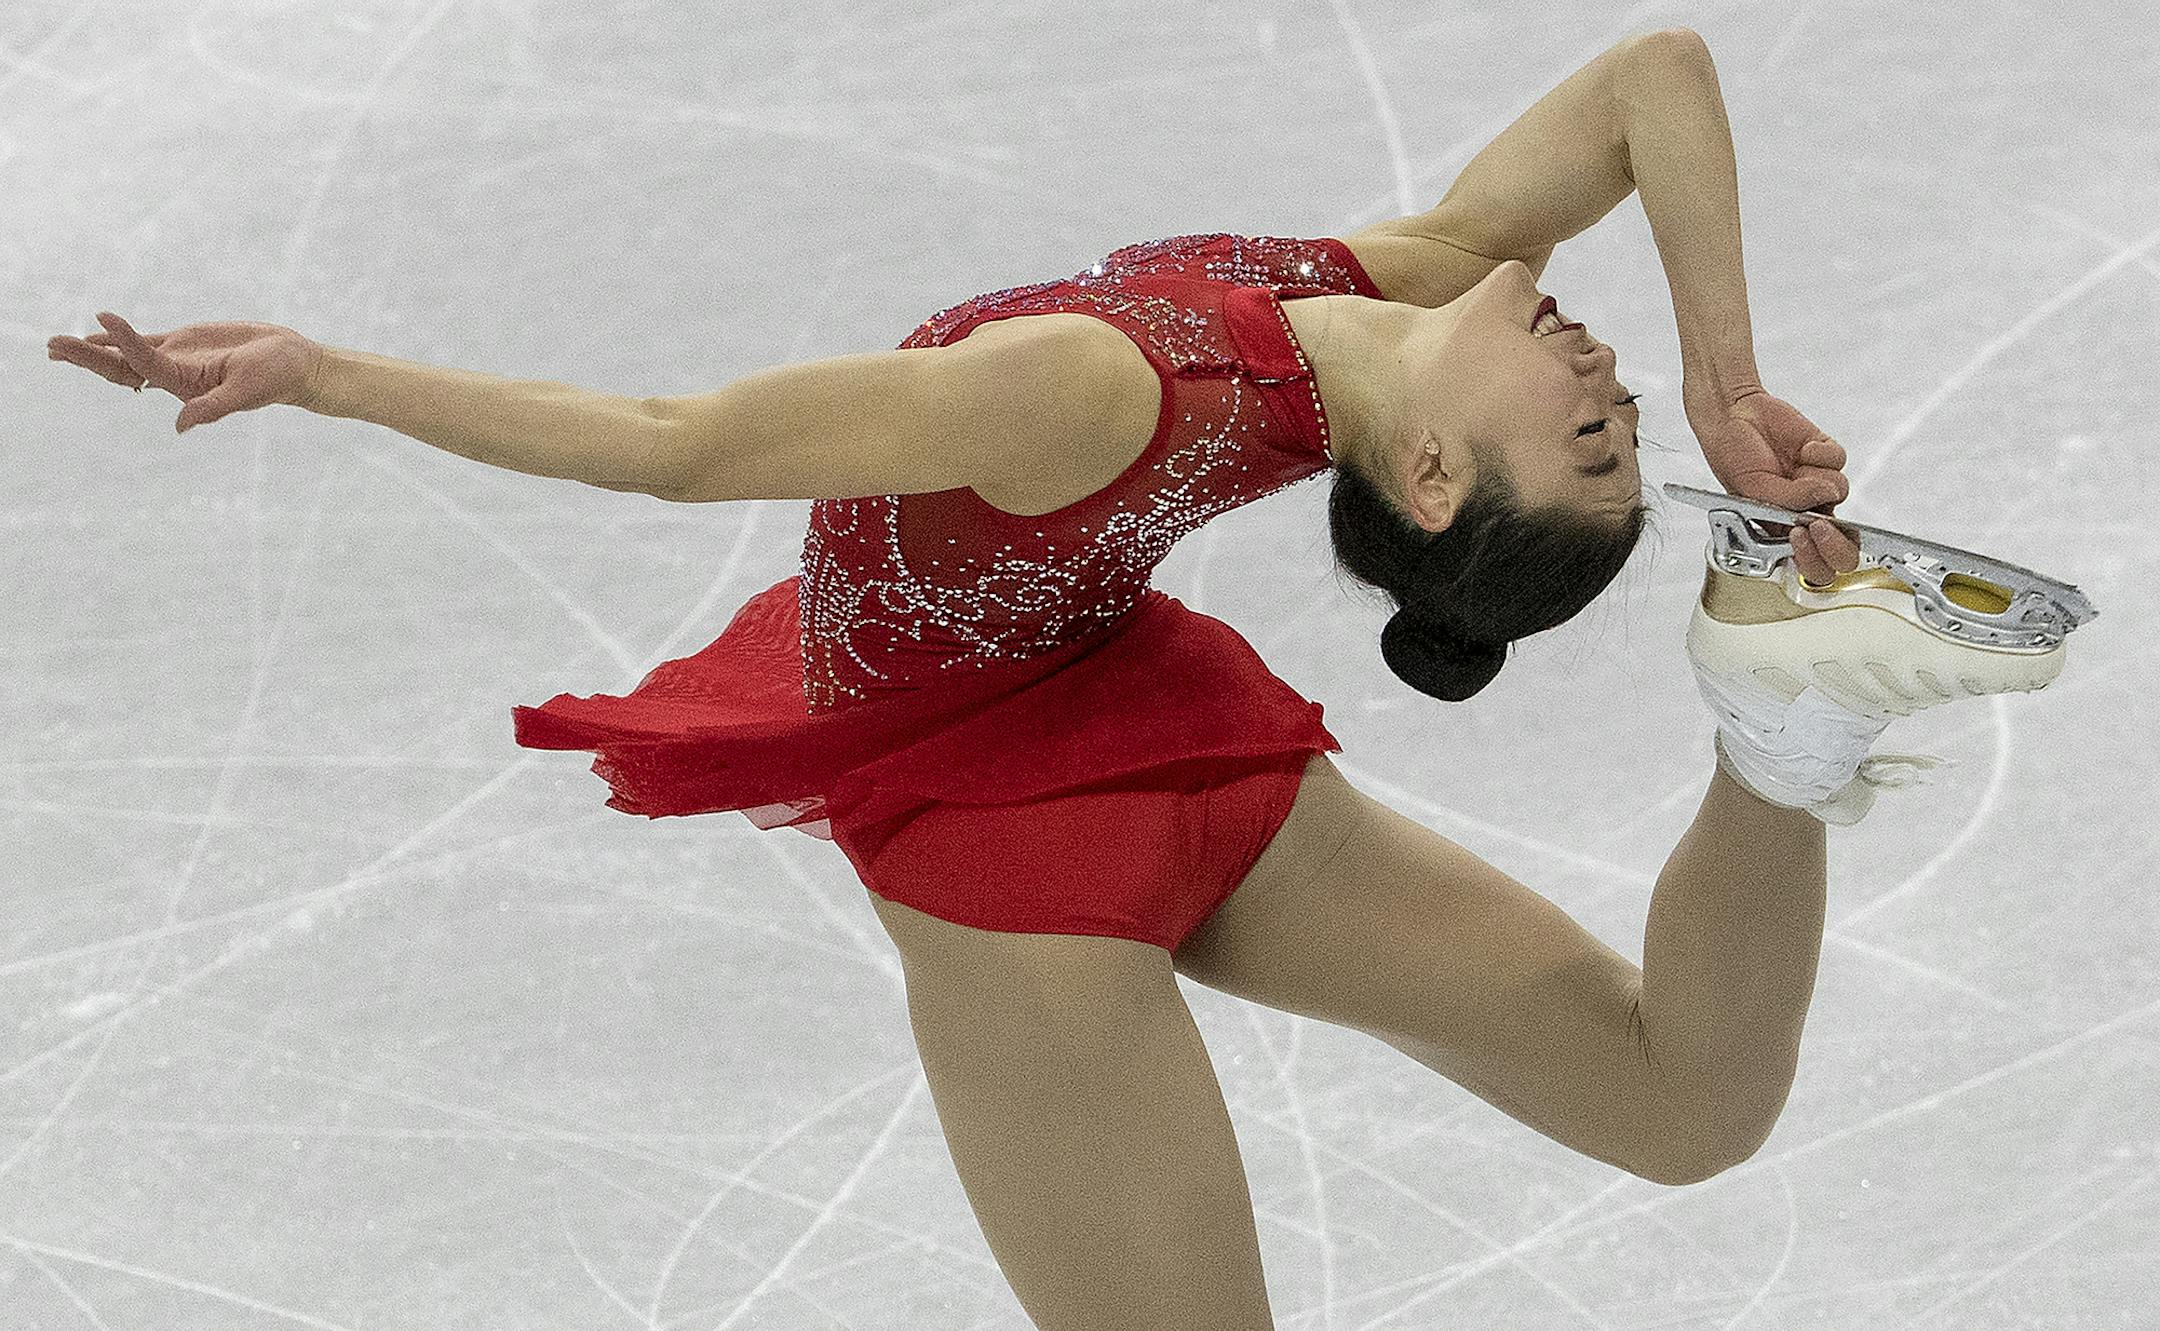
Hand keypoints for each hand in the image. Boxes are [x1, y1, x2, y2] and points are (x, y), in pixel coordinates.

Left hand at [47, 313, 322, 433]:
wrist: (294, 364)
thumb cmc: (276, 378)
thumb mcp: (246, 391)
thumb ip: (213, 407)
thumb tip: (181, 427)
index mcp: (185, 386)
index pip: (143, 364)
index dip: (122, 343)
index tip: (104, 318)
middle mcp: (174, 375)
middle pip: (121, 366)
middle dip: (86, 356)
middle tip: (51, 345)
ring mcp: (177, 359)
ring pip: (126, 353)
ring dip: (92, 350)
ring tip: (57, 345)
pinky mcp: (186, 343)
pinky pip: (145, 340)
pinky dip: (120, 336)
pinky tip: (97, 332)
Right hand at [1690, 388, 1859, 584]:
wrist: (1734, 416)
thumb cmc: (1732, 456)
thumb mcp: (1750, 489)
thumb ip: (1787, 500)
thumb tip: (1822, 493)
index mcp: (1784, 532)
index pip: (1813, 566)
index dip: (1816, 560)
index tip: (1799, 535)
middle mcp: (1805, 511)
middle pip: (1843, 543)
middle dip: (1837, 539)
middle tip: (1817, 524)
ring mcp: (1816, 484)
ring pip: (1840, 491)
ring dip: (1816, 478)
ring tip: (1791, 467)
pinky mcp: (1825, 456)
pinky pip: (1838, 460)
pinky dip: (1820, 453)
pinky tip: (1800, 449)